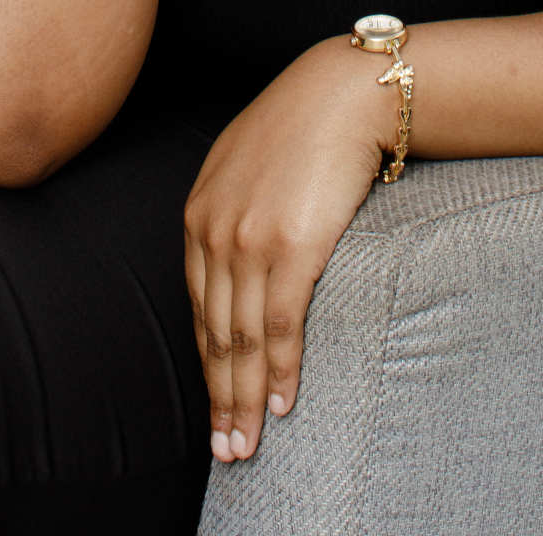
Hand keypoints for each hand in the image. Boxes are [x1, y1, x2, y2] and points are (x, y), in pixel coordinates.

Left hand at [183, 38, 397, 463]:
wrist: (345, 93)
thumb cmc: (304, 124)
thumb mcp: (246, 164)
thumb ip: (232, 210)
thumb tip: (236, 260)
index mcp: (199, 213)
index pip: (198, 308)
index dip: (207, 364)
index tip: (215, 404)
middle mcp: (214, 230)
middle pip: (214, 334)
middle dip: (221, 397)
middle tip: (226, 449)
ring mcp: (249, 240)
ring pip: (242, 340)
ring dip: (245, 399)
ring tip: (248, 443)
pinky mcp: (290, 246)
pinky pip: (280, 324)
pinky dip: (281, 370)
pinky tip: (284, 402)